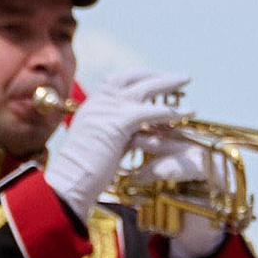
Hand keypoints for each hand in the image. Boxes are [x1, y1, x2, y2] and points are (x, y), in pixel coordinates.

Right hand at [48, 69, 186, 223]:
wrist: (69, 182)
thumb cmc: (80, 171)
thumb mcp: (95, 142)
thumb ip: (111, 131)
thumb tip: (130, 133)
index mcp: (92, 105)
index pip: (117, 80)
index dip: (139, 76)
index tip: (155, 77)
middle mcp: (99, 102)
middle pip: (134, 78)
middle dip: (159, 76)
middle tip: (180, 76)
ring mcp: (109, 109)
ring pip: (146, 90)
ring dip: (169, 85)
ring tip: (187, 84)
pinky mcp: (120, 122)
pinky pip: (152, 112)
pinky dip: (172, 112)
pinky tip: (188, 112)